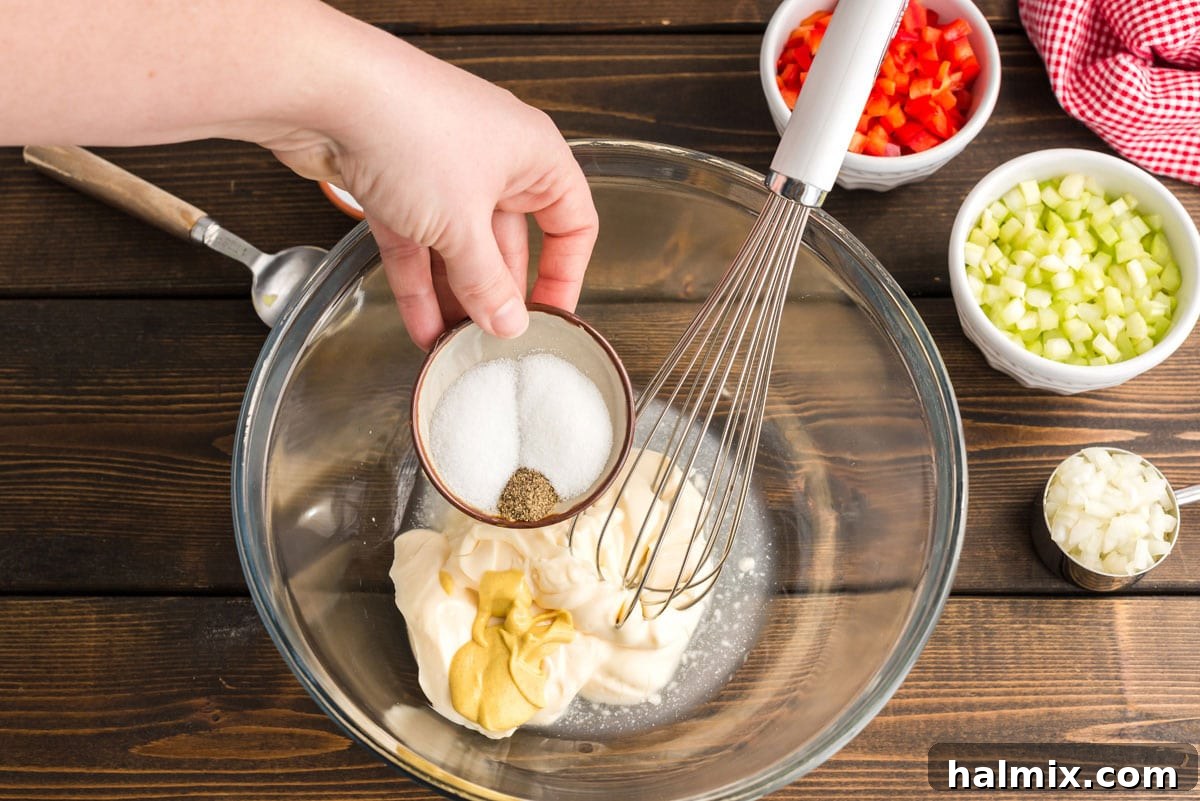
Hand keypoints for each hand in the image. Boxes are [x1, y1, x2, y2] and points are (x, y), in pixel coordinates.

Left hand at [268, 31, 598, 349]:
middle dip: (497, 295)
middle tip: (493, 342)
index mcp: (533, 155)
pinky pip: (416, 244)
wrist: (324, 92)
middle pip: (508, 241)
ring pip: (457, 247)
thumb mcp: (462, 226)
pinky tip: (421, 327)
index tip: (550, 319)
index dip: (565, 274)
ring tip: (454, 347)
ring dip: (455, 298)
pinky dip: (418, 284)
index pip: (572, 222)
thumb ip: (488, 283)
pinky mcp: (394, 182)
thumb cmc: (410, 129)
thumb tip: (509, 323)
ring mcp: (440, 170)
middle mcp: (493, 159)